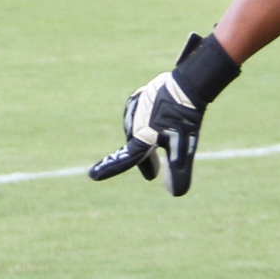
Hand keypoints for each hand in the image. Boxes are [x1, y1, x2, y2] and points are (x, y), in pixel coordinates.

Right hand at [87, 33, 239, 196]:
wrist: (186, 85)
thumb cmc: (185, 118)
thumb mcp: (184, 149)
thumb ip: (178, 172)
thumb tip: (173, 193)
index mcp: (140, 138)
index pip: (123, 160)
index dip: (108, 169)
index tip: (93, 176)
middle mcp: (132, 124)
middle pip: (135, 149)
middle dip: (144, 162)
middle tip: (153, 174)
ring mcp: (134, 109)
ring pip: (137, 133)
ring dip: (145, 143)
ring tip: (158, 148)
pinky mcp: (140, 97)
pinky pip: (138, 117)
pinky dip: (146, 125)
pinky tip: (157, 125)